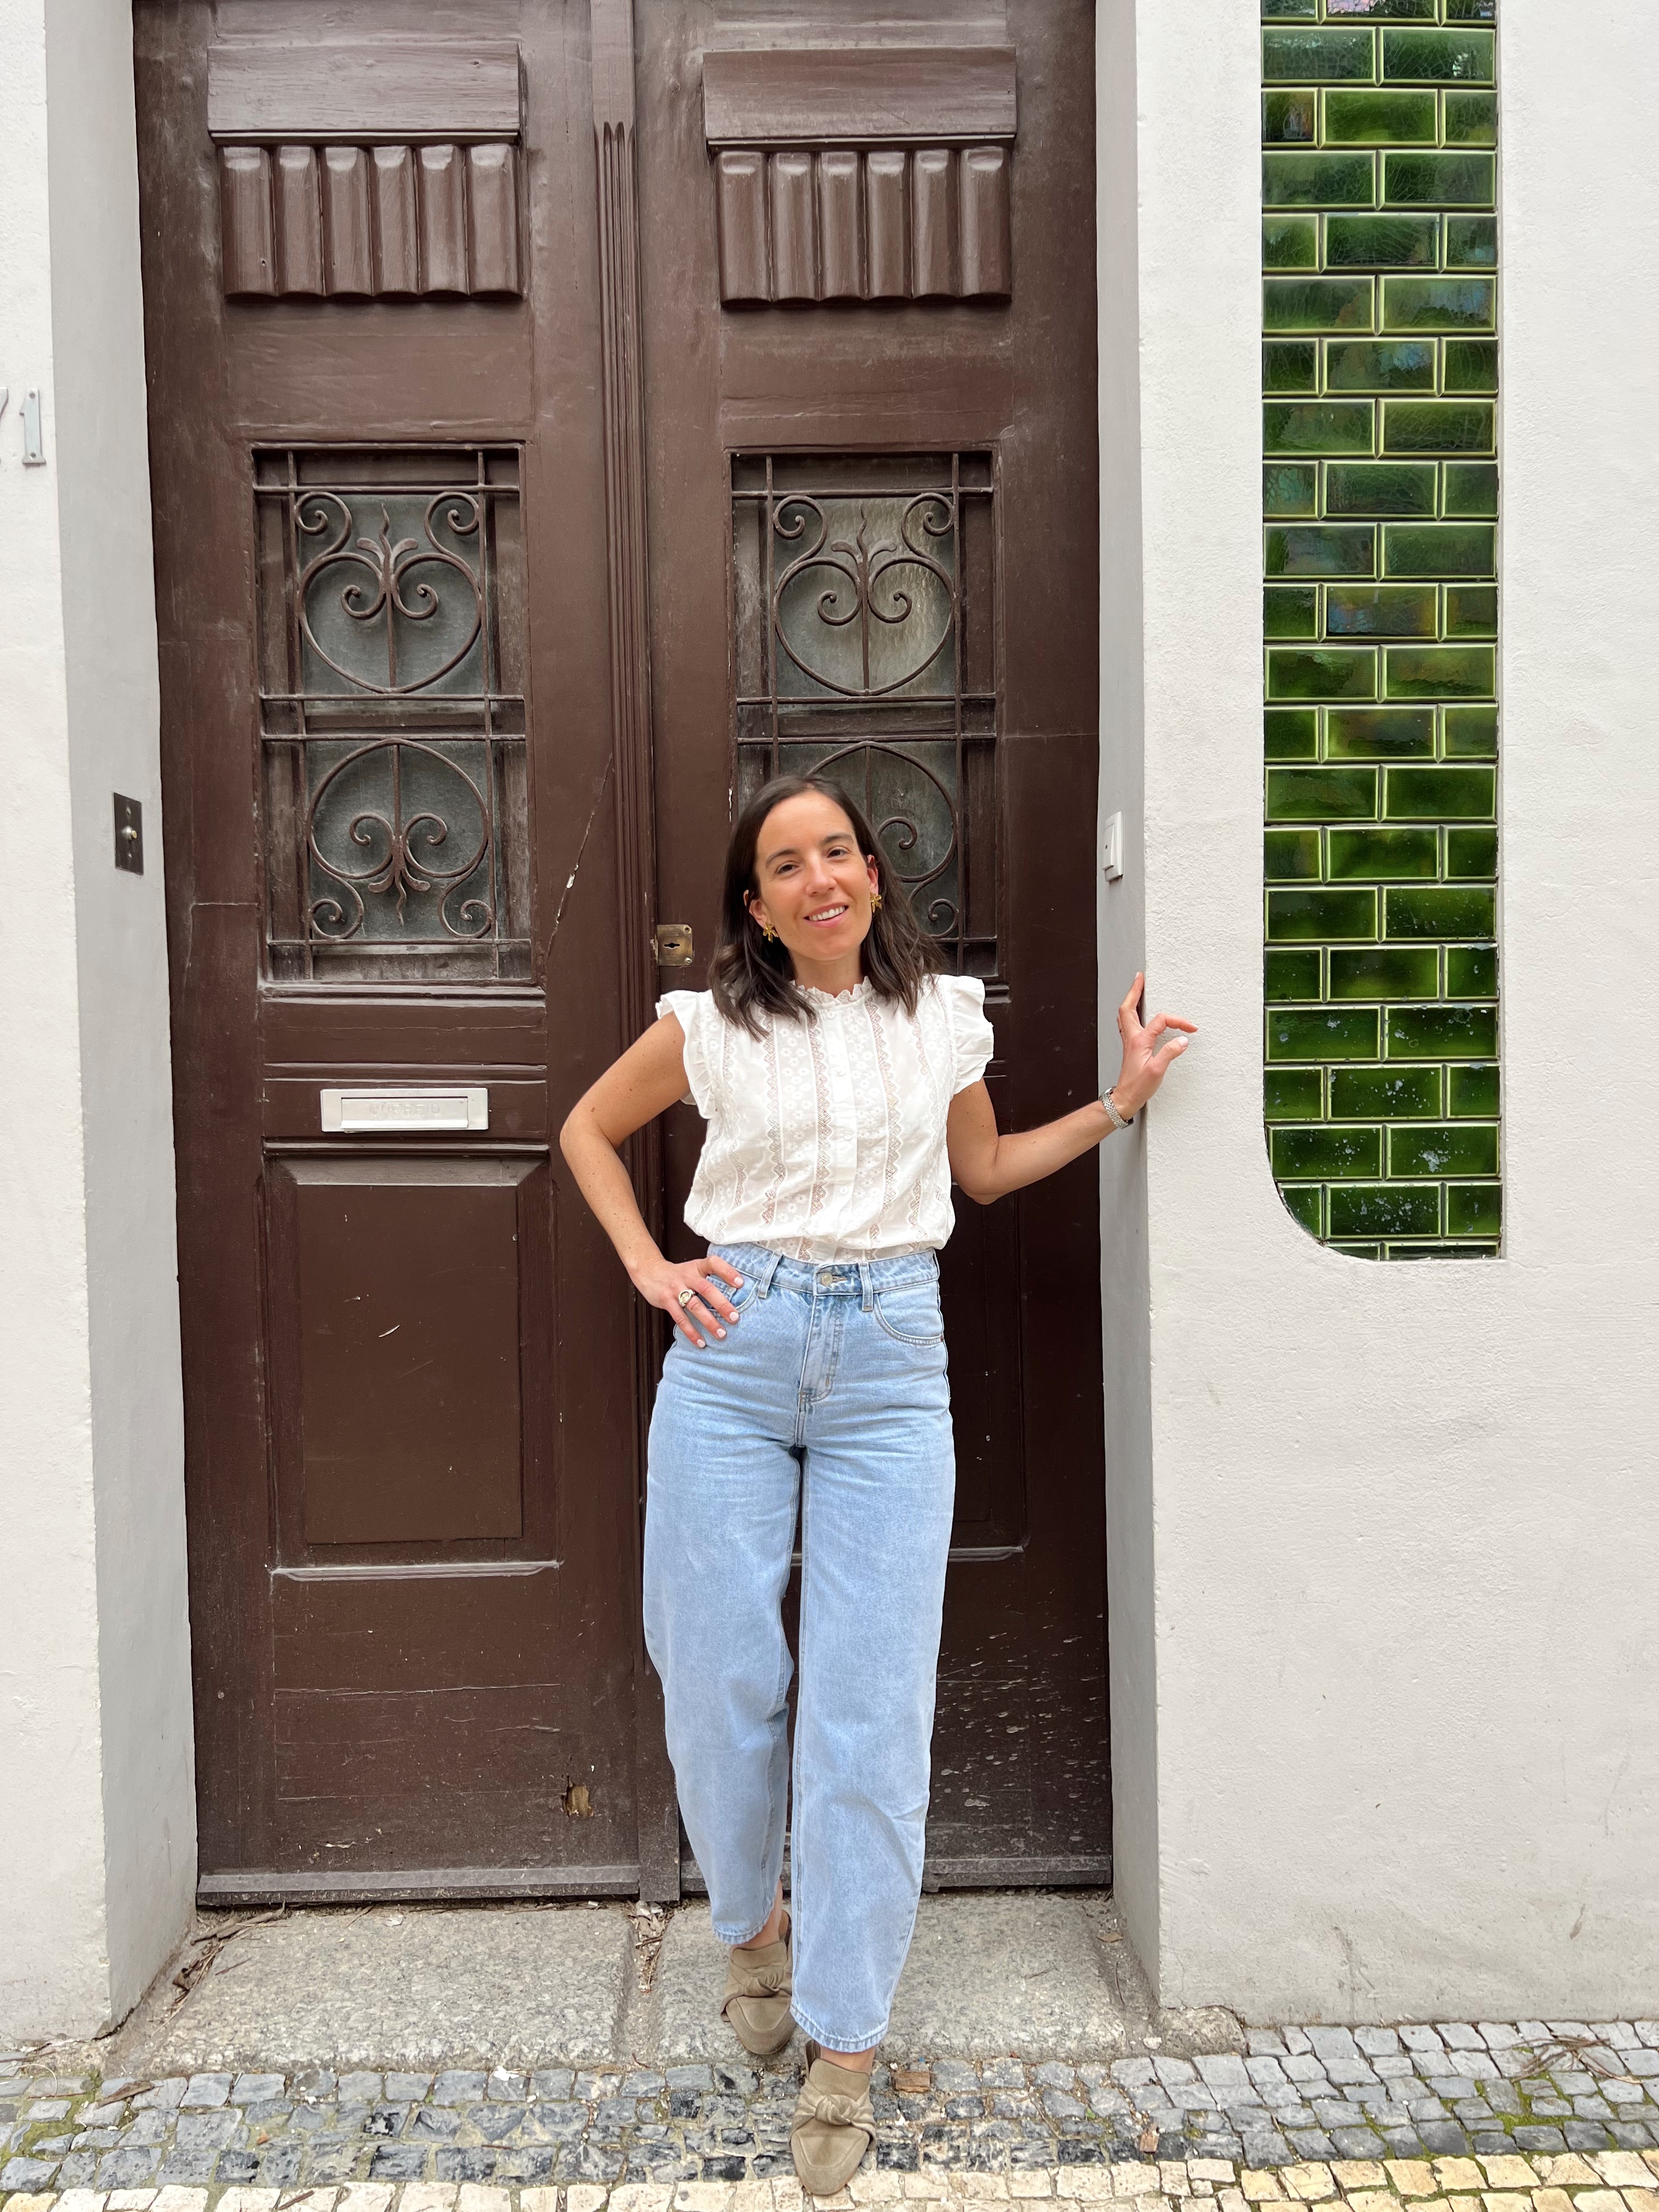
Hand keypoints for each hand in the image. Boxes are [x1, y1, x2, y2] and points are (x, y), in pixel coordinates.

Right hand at [631, 1252, 744, 1347]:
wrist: (650, 1272)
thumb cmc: (678, 1274)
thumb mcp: (694, 1268)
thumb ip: (709, 1277)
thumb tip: (736, 1293)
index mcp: (697, 1267)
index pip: (714, 1264)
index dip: (728, 1272)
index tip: (740, 1283)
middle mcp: (687, 1276)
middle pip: (707, 1289)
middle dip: (722, 1304)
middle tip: (735, 1317)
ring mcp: (676, 1289)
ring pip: (695, 1306)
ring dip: (709, 1322)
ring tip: (721, 1334)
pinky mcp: (666, 1301)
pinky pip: (680, 1318)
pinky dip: (691, 1332)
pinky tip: (700, 1342)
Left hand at [1109, 972, 1195, 1117]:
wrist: (1125, 1098)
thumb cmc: (1138, 1086)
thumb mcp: (1157, 1070)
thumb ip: (1170, 1053)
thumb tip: (1182, 1040)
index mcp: (1139, 1040)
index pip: (1161, 1021)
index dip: (1178, 1021)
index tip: (1191, 1029)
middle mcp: (1132, 1038)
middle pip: (1128, 1008)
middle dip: (1134, 991)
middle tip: (1140, 978)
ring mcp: (1130, 1042)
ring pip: (1126, 1015)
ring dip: (1131, 1000)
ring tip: (1137, 989)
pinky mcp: (1131, 1048)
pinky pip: (1129, 1024)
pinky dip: (1132, 1014)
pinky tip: (1138, 1014)